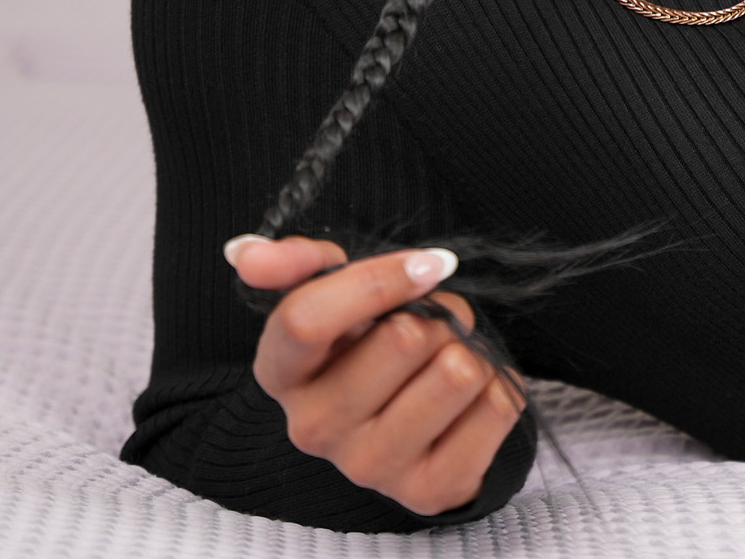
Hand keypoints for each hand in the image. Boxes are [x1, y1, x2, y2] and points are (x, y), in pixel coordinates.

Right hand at [227, 236, 524, 517]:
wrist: (414, 428)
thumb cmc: (371, 348)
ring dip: (471, 351)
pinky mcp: (428, 490)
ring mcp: (369, 466)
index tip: (429, 264)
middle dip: (438, 315)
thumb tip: (245, 254)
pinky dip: (499, 387)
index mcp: (281, 373)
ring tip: (447, 363)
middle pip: (404, 337)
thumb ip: (297, 265)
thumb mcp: (336, 296)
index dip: (378, 280)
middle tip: (431, 329)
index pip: (308, 318)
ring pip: (458, 371)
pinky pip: (497, 406)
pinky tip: (470, 402)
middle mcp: (313, 428)